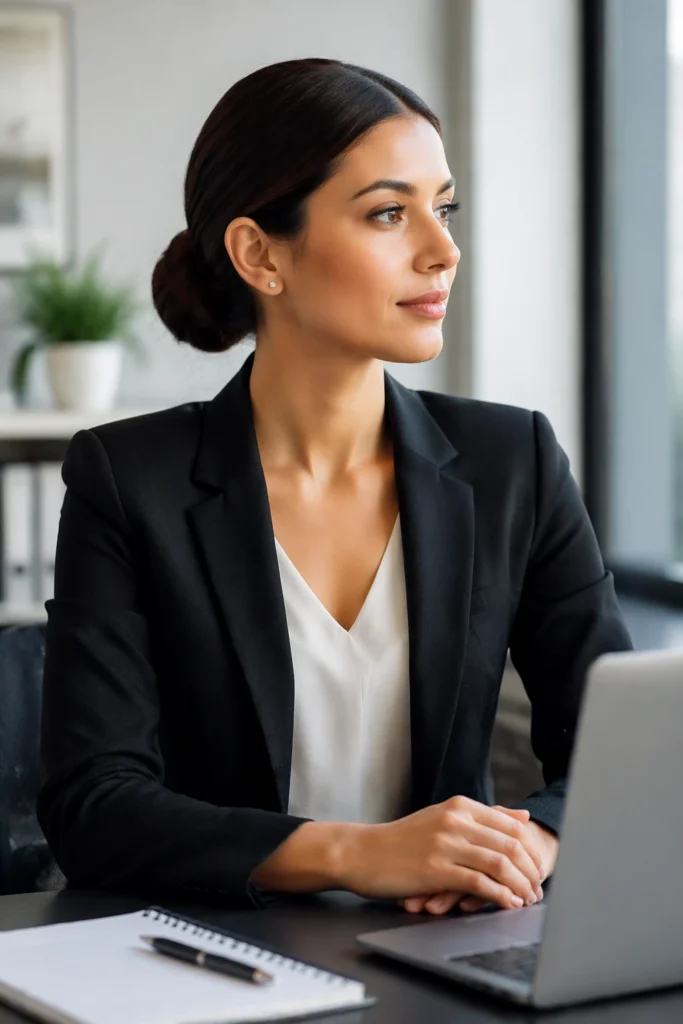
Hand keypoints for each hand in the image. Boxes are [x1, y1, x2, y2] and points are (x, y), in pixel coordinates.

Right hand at [339, 795, 544, 910]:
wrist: (363, 852)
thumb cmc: (402, 840)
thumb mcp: (442, 817)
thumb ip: (483, 816)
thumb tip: (522, 817)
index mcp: (460, 806)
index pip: (512, 826)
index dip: (531, 851)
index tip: (537, 871)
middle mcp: (456, 820)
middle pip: (511, 845)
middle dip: (531, 871)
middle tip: (536, 890)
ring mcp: (445, 843)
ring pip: (500, 864)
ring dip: (520, 885)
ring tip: (526, 900)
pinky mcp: (436, 869)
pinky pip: (479, 883)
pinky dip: (499, 896)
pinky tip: (507, 904)